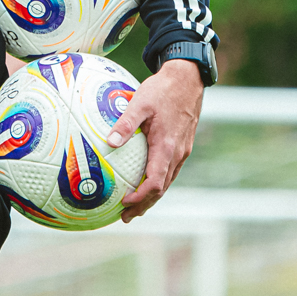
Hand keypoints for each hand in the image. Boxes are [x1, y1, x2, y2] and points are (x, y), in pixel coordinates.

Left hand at [107, 58, 203, 221]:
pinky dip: (158, 182)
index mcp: (167, 147)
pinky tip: (146, 181)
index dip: (141, 197)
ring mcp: (182, 150)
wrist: (188, 79)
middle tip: (125, 216)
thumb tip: (109, 143)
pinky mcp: (183, 145)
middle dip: (144, 205)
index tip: (124, 203)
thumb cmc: (163, 90)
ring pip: (168, 181)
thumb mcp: (140, 103)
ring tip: (134, 207)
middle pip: (162, 189)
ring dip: (152, 196)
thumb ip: (125, 124)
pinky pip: (170, 170)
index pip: (155, 183)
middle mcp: (177, 153)